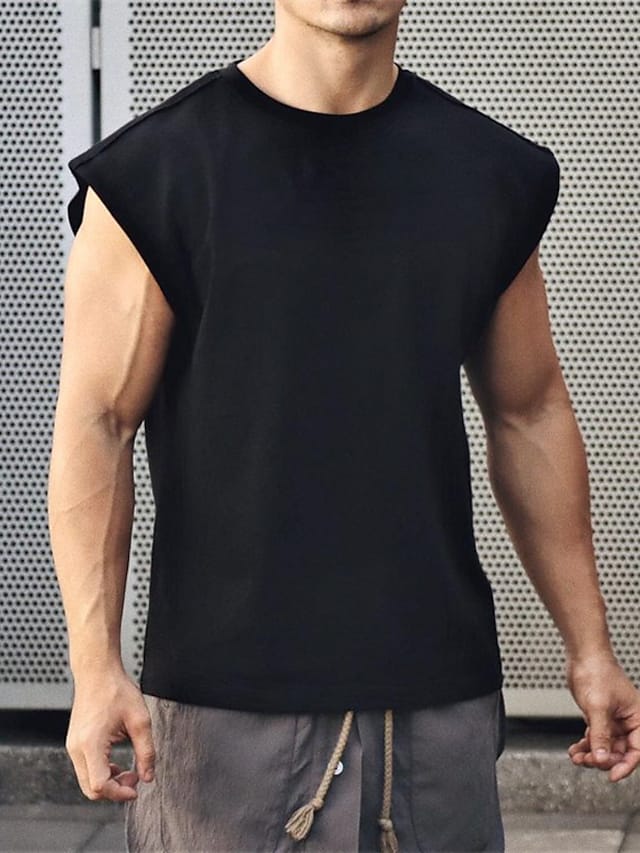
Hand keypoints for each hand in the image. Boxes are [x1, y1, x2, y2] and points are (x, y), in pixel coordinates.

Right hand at [65, 667, 155, 800]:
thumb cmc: (116, 690)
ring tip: (129, 770)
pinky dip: (101, 772)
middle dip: (114, 790)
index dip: (119, 793)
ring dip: (108, 782)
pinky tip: (117, 763)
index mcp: (91, 743)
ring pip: (87, 781)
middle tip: (135, 779)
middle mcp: (77, 748)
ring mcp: (73, 746)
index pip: (99, 784)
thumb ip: (146, 751)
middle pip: (90, 789)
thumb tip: (148, 776)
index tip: (135, 790)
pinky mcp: (74, 743)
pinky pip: (86, 768)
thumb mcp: (140, 720)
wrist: (97, 673)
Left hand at [566, 653, 639, 781]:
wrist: (582, 655)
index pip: (637, 750)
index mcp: (638, 718)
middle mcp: (628, 721)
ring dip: (592, 754)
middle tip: (587, 761)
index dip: (625, 765)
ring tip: (577, 758)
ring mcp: (613, 720)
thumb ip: (601, 734)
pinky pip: (596, 738)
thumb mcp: (598, 707)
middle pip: (620, 751)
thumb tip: (602, 759)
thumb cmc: (597, 672)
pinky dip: (586, 746)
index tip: (612, 776)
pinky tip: (575, 751)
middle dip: (603, 759)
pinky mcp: (600, 717)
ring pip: (606, 747)